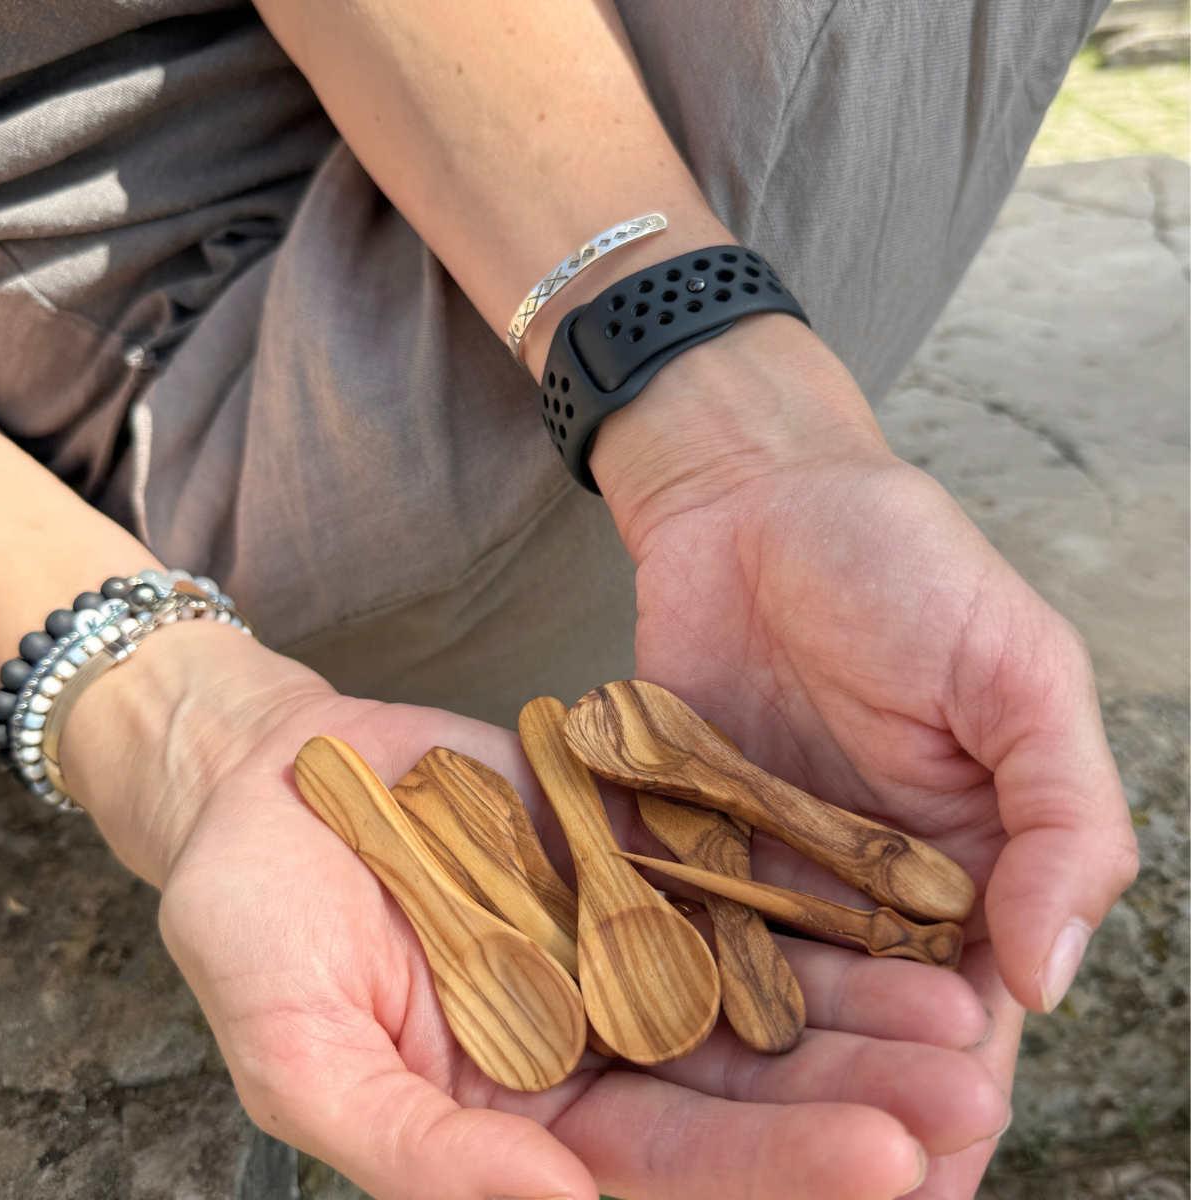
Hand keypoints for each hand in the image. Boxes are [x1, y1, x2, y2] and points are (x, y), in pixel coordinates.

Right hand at [64, 624, 1007, 1199]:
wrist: (263, 776)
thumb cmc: (253, 921)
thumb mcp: (300, 1051)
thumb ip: (418, 1148)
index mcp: (521, 1112)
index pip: (663, 1165)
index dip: (770, 1172)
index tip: (884, 1165)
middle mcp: (586, 1032)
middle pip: (735, 1080)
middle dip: (851, 1092)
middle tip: (965, 1090)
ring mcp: (612, 932)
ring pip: (749, 974)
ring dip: (851, 991)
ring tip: (954, 999)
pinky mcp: (623, 842)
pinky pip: (718, 862)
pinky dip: (797, 878)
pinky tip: (880, 888)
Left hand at [593, 313, 1139, 1196]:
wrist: (756, 498)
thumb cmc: (906, 568)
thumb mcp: (1020, 676)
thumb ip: (1060, 817)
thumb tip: (1049, 976)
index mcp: (964, 866)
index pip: (969, 1010)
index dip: (953, 1092)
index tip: (935, 1170)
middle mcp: (860, 890)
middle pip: (854, 1031)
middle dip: (844, 1116)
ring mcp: (760, 869)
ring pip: (757, 1002)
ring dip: (746, 1087)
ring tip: (718, 1171)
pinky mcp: (673, 835)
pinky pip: (665, 925)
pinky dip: (654, 990)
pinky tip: (631, 1062)